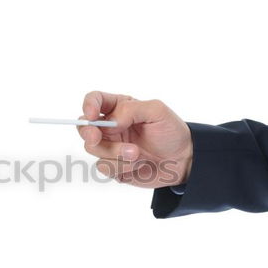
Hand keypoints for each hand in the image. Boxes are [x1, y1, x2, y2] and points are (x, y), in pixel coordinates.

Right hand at [78, 92, 192, 187]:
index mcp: (118, 108)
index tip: (92, 115)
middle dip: (88, 133)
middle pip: (84, 127)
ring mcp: (110, 147)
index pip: (94, 100)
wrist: (182, 160)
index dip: (88, 106)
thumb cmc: (171, 132)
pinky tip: (137, 164)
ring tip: (137, 154)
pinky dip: (120, 166)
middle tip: (96, 138)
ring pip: (93, 149)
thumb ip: (131, 110)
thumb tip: (110, 122)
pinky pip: (104, 167)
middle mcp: (110, 127)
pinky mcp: (113, 166)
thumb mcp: (157, 111)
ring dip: (114, 153)